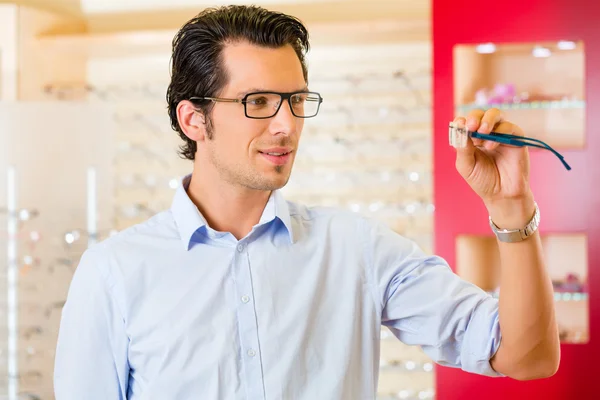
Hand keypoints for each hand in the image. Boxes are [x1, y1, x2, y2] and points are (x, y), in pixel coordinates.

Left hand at [454, 108, 534, 227]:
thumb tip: (459, 130)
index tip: (459, 126)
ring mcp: (501, 134)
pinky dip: (499, 132)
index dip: (462, 121)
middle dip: (474, 117)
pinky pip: (509, 126)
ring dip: (487, 120)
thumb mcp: (466, 166)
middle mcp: (486, 134)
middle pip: (480, 114)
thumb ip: (462, 148)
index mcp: (471, 139)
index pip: (465, 122)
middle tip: (471, 126)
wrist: (502, 194)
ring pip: (495, 115)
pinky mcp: (516, 138)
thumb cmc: (482, 181)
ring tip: (482, 132)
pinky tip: (491, 146)